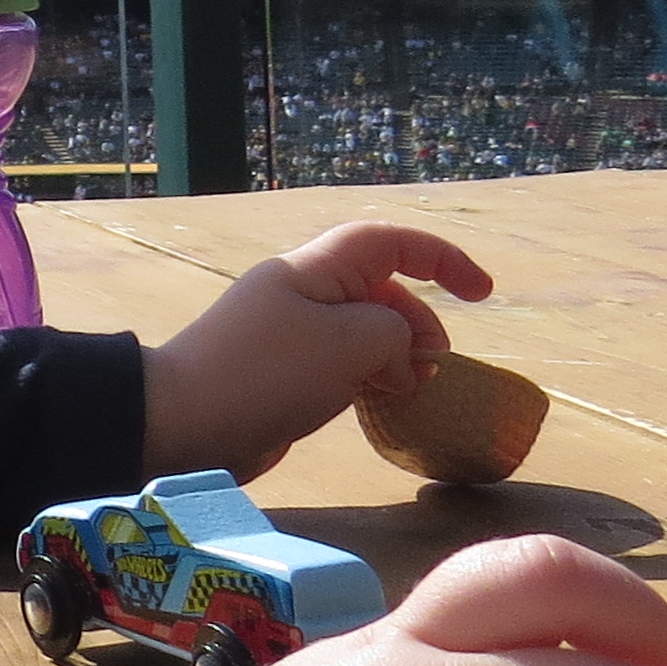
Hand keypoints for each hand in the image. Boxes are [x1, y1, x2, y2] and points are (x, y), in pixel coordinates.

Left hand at [144, 222, 490, 480]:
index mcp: (313, 270)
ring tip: (411, 389)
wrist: (183, 423)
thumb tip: (399, 353)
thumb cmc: (268, 373)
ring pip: (362, 331)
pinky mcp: (282, 375)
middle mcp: (301, 294)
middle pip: (379, 290)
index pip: (388, 243)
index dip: (441, 259)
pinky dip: (369, 378)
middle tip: (432, 366)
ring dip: (396, 355)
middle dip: (418, 321)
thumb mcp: (349, 344)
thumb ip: (394, 333)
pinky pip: (340, 364)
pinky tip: (381, 403)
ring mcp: (289, 335)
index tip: (482, 293)